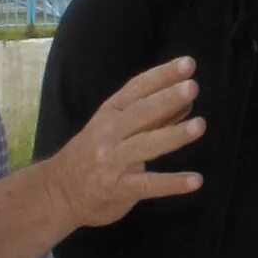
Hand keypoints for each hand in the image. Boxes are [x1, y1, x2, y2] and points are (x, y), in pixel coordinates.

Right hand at [48, 58, 205, 228]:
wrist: (57, 192)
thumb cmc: (92, 155)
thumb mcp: (114, 129)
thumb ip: (151, 118)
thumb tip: (186, 101)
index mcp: (109, 114)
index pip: (136, 89)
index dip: (161, 75)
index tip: (187, 64)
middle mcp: (108, 134)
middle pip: (140, 113)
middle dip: (167, 99)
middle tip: (192, 87)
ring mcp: (111, 162)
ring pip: (145, 145)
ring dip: (173, 135)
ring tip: (200, 125)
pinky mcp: (117, 189)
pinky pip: (148, 185)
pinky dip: (172, 183)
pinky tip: (196, 180)